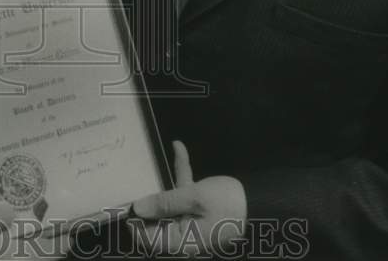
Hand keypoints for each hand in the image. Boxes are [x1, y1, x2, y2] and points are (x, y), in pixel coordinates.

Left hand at [129, 141, 246, 256]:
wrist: (263, 201)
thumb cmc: (228, 203)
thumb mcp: (194, 198)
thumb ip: (165, 202)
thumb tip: (138, 208)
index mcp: (181, 241)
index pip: (146, 238)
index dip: (134, 222)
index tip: (124, 203)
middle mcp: (184, 234)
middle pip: (155, 220)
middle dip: (146, 201)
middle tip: (130, 181)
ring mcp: (192, 220)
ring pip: (169, 203)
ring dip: (164, 183)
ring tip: (149, 166)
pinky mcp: (201, 207)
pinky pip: (185, 191)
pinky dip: (182, 172)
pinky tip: (179, 148)